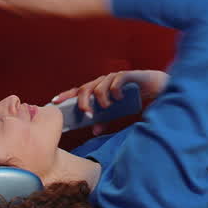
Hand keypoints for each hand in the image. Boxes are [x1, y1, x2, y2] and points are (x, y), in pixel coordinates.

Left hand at [51, 69, 168, 134]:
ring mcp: (113, 78)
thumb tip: (95, 131)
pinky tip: (118, 99)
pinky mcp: (126, 76)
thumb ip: (105, 120)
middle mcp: (102, 82)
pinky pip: (116, 81)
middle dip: (82, 102)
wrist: (154, 87)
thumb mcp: (116, 112)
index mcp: (97, 89)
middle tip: (86, 113)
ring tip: (106, 108)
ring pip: (99, 86)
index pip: (77, 91)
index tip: (54, 102)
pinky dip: (114, 91)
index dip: (65, 95)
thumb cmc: (132, 98)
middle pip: (85, 88)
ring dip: (100, 99)